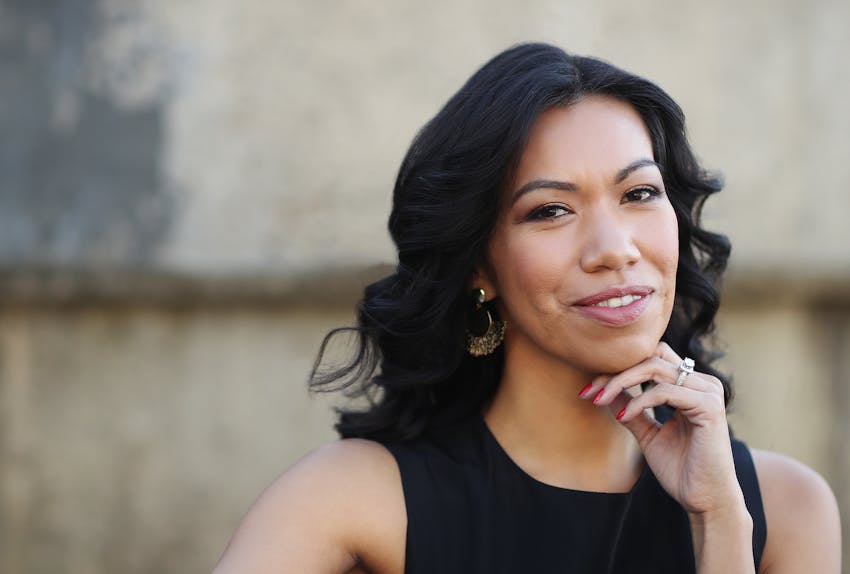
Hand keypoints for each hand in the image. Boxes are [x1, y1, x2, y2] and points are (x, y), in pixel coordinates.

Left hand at [579, 342, 743, 515]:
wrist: (703, 500)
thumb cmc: (680, 469)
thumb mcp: (646, 432)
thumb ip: (630, 408)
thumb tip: (604, 388)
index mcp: (690, 385)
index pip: (649, 359)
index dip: (617, 369)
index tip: (588, 390)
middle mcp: (702, 382)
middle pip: (650, 357)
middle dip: (615, 372)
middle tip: (590, 392)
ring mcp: (708, 391)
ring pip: (654, 368)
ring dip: (621, 382)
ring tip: (600, 400)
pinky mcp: (709, 406)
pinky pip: (664, 391)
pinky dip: (639, 401)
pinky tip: (624, 417)